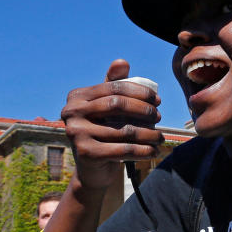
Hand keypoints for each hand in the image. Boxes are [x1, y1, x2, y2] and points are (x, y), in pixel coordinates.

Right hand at [61, 60, 163, 188]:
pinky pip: (124, 149)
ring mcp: (76, 133)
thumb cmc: (103, 132)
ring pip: (124, 130)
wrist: (92, 169)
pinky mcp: (86, 153)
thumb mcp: (106, 107)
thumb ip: (114, 84)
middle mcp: (71, 112)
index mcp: (76, 96)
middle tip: (159, 117)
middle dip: (144, 110)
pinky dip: (143, 150)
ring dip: (149, 133)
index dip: (140, 92)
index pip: (114, 88)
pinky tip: (154, 151)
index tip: (158, 100)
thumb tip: (122, 62)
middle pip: (118, 105)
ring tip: (161, 136)